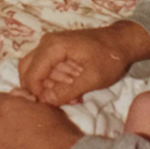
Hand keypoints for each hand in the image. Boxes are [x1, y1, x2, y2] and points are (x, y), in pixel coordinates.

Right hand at [19, 21, 149, 105]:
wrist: (122, 42)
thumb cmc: (110, 58)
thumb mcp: (91, 78)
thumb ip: (67, 91)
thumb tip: (45, 101)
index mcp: (53, 47)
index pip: (31, 75)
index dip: (37, 94)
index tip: (52, 106)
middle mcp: (46, 43)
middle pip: (27, 70)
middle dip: (40, 89)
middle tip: (59, 100)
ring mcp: (50, 44)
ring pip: (36, 70)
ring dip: (49, 86)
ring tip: (71, 95)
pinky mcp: (56, 49)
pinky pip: (46, 67)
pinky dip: (54, 80)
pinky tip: (72, 88)